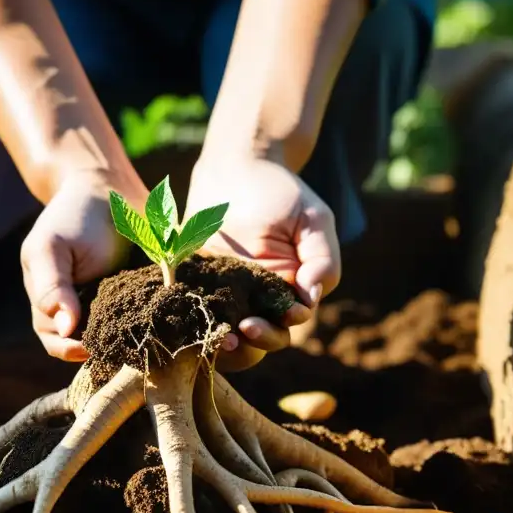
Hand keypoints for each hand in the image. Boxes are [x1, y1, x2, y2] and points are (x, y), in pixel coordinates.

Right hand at [20, 170, 145, 360]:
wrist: (108, 190)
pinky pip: (135, 320)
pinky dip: (143, 321)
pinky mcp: (131, 297)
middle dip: (101, 346)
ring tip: (139, 334)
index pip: (55, 340)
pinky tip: (154, 318)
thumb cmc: (74, 217)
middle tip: (122, 343)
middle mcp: (74, 307)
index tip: (93, 346)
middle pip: (84, 344)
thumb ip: (52, 287)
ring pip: (111, 336)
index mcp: (48, 300)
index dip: (71, 348)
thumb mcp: (52, 248)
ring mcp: (103, 303)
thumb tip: (64, 330)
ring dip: (123, 337)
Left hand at [185, 155, 340, 370]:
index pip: (288, 323)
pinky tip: (191, 318)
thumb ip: (322, 259)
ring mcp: (224, 296)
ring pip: (227, 337)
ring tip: (218, 337)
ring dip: (224, 344)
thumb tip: (312, 298)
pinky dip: (192, 324)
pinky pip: (193, 314)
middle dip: (258, 341)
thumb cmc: (280, 193)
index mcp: (287, 291)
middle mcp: (256, 300)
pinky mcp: (194, 286)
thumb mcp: (313, 220)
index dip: (285, 324)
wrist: (235, 168)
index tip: (283, 313)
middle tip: (246, 327)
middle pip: (260, 340)